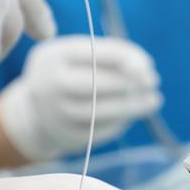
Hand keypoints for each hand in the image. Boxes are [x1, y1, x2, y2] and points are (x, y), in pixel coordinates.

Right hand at [0, 36, 162, 161]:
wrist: (35, 111)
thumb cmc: (67, 74)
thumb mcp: (77, 55)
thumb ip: (108, 53)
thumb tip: (142, 67)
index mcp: (52, 56)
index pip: (94, 53)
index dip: (126, 58)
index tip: (148, 64)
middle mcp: (49, 85)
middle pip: (97, 83)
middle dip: (130, 82)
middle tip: (153, 81)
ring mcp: (55, 114)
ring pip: (100, 111)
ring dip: (133, 105)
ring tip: (154, 100)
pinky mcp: (65, 136)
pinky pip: (100, 130)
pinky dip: (121, 122)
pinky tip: (133, 114)